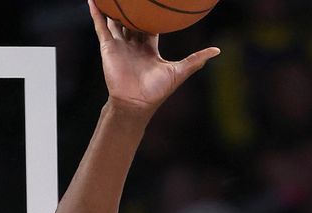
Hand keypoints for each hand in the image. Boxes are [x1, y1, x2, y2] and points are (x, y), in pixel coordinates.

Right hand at [88, 0, 219, 118]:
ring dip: (113, 8)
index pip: (150, 26)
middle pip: (132, 22)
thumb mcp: (179, 71)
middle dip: (132, 9)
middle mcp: (133, 45)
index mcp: (148, 48)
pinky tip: (93, 0)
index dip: (151, 14)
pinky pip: (101, 27)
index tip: (153, 2)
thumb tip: (217, 51)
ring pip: (115, 21)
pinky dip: (97, 14)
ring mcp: (119, 46)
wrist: (136, 103)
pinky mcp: (108, 48)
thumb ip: (196, 59)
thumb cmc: (157, 91)